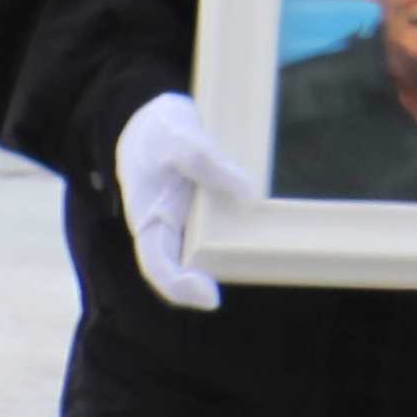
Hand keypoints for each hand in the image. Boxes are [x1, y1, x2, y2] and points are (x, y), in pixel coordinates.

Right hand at [110, 92, 260, 310]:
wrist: (151, 119)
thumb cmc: (157, 131)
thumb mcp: (177, 137)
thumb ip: (206, 161)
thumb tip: (247, 193)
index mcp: (147, 220)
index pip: (157, 266)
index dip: (180, 287)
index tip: (211, 297)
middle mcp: (167, 230)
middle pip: (188, 267)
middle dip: (217, 276)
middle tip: (255, 270)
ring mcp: (186, 223)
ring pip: (209, 251)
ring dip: (234, 257)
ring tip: (269, 254)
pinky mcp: (205, 213)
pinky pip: (222, 230)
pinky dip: (241, 233)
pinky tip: (268, 228)